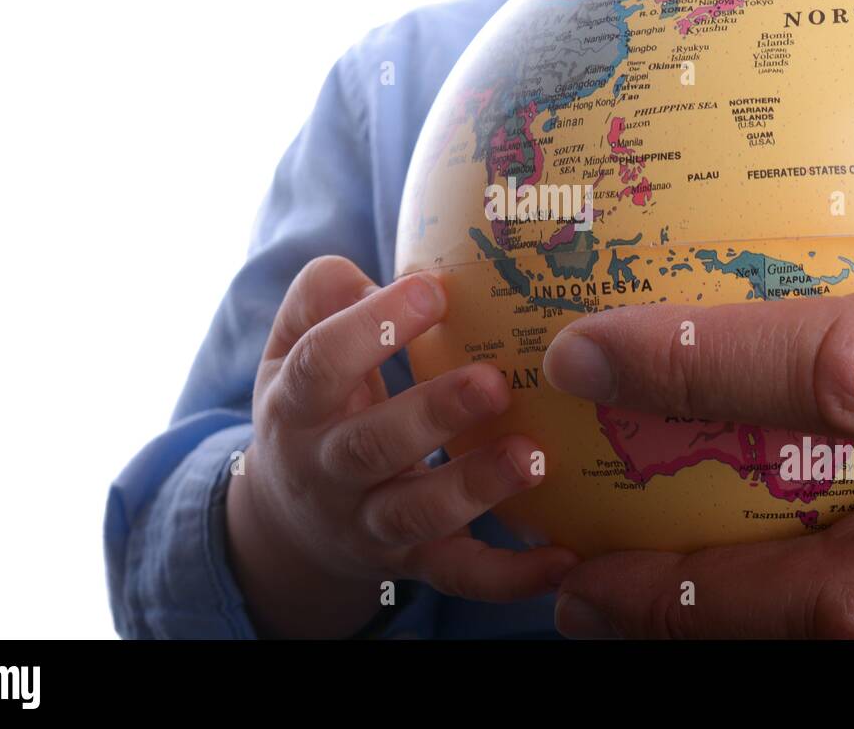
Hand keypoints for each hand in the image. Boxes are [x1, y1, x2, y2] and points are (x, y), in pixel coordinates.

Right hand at [226, 256, 576, 637]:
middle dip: (433, 413)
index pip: (321, 365)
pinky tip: (564, 559)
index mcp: (296, 405)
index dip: (371, 328)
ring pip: (418, 514)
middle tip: (494, 382)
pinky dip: (511, 577)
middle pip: (372, 446)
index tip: (432, 290)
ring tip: (535, 456)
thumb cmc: (312, 406)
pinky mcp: (413, 563)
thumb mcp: (293, 347)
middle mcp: (326, 470)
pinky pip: (461, 576)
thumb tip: (383, 276)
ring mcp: (369, 523)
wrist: (289, 523)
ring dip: (476, 488)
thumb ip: (322, 297)